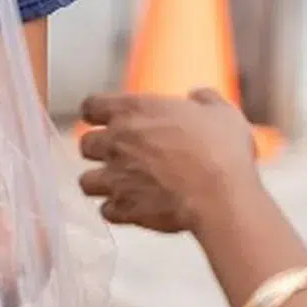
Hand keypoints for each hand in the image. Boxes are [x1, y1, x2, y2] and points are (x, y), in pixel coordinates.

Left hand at [78, 89, 258, 234]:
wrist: (219, 195)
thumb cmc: (220, 148)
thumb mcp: (220, 112)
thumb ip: (204, 99)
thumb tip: (198, 95)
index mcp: (133, 111)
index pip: (91, 106)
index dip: (96, 113)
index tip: (106, 119)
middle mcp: (116, 142)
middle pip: (85, 145)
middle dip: (99, 150)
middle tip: (120, 155)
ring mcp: (116, 178)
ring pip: (86, 181)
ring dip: (101, 183)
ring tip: (121, 185)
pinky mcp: (124, 209)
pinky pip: (106, 211)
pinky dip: (117, 211)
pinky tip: (134, 208)